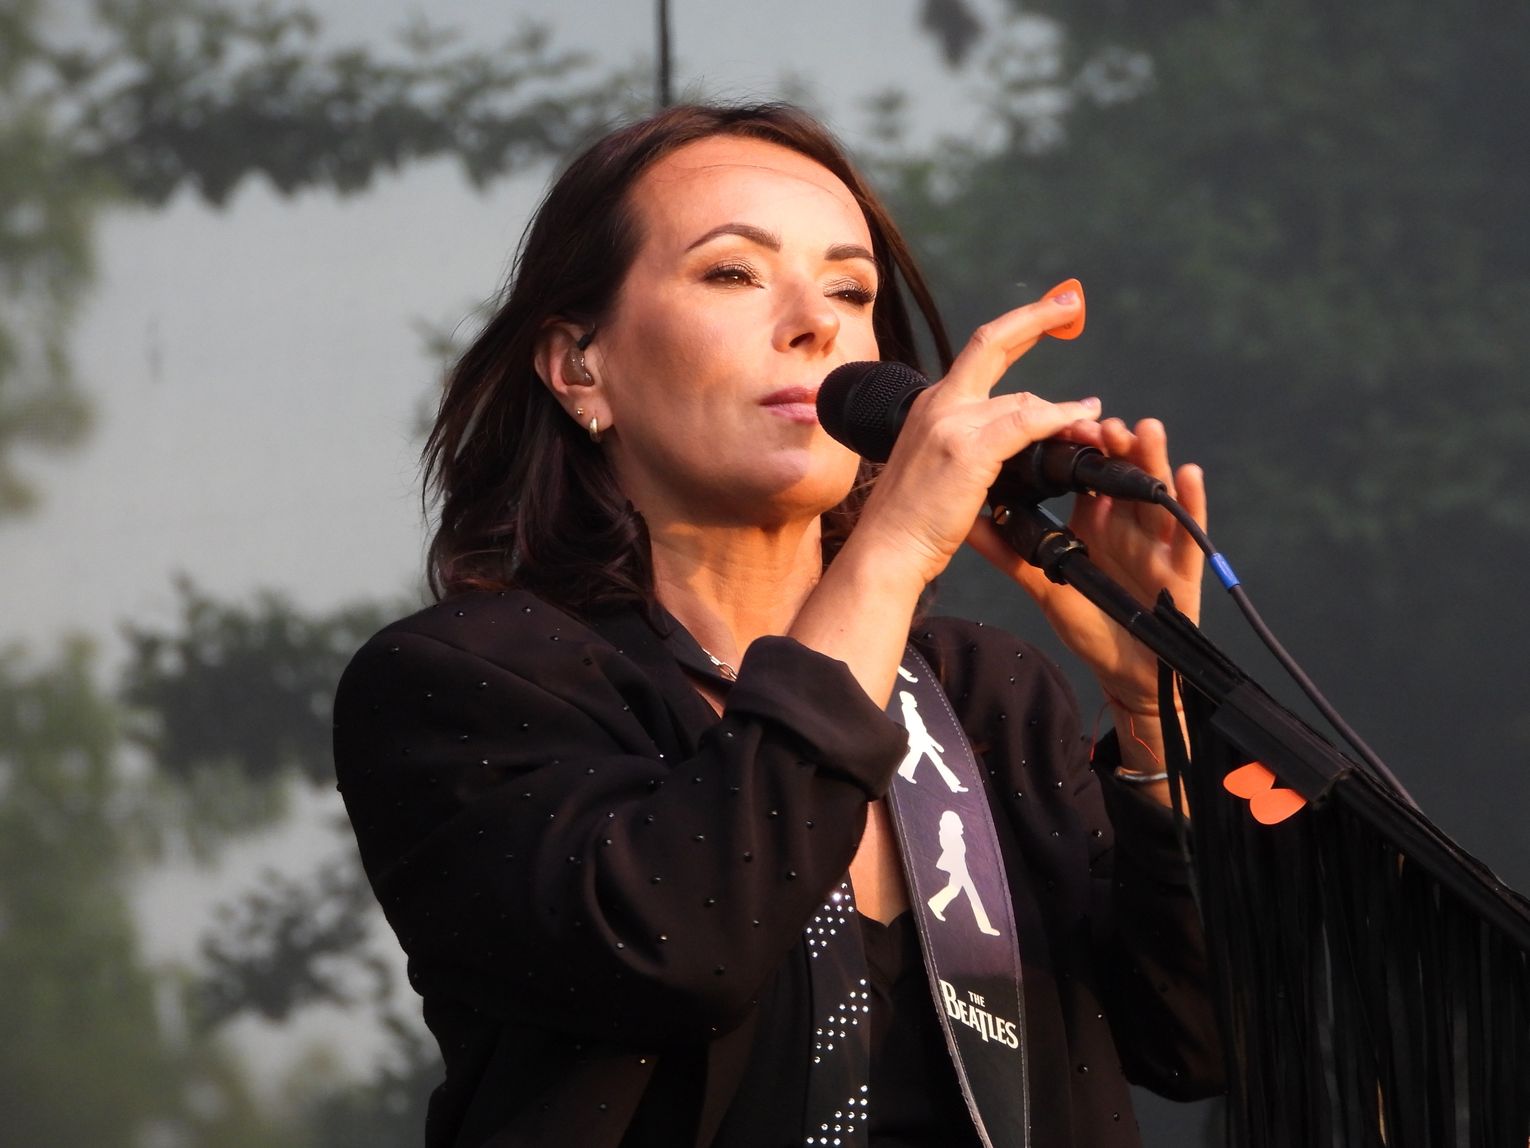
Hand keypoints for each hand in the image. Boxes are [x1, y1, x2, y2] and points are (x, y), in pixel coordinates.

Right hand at [847, 285, 1097, 588]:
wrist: (886, 549)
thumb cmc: (911, 521)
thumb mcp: (936, 468)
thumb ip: (967, 443)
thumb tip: (1011, 438)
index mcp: (930, 407)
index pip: (977, 353)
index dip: (1014, 328)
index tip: (1045, 313)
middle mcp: (938, 405)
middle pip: (991, 343)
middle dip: (1036, 317)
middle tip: (1070, 304)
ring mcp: (950, 425)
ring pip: (1021, 398)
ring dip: (1062, 409)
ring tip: (1090, 418)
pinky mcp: (967, 450)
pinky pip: (1026, 423)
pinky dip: (1058, 420)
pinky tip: (1078, 422)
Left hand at [966, 416, 1206, 713]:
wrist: (1125, 670)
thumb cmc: (1090, 622)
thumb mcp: (1044, 582)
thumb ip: (1009, 550)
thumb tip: (966, 520)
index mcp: (1094, 521)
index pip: (1087, 474)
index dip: (1077, 449)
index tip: (1062, 425)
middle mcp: (1127, 524)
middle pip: (1124, 474)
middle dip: (1117, 445)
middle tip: (1104, 423)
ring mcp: (1155, 544)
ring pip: (1156, 494)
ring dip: (1153, 461)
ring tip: (1146, 430)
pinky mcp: (1180, 570)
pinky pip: (1189, 535)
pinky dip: (1191, 505)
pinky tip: (1188, 476)